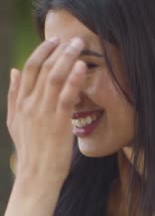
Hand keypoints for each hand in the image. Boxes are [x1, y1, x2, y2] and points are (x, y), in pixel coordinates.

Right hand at [8, 37, 86, 183]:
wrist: (37, 176)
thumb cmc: (30, 150)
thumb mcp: (14, 122)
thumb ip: (13, 95)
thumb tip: (13, 70)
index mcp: (21, 102)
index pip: (29, 67)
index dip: (43, 50)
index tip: (55, 40)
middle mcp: (31, 104)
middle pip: (43, 68)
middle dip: (59, 49)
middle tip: (75, 39)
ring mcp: (44, 113)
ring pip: (54, 77)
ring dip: (67, 58)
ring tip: (80, 45)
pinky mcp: (59, 123)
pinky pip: (66, 96)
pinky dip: (73, 79)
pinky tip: (81, 66)